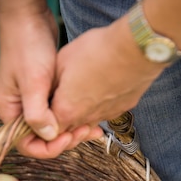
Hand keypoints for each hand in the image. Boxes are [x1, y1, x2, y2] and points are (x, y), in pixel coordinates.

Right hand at [0, 8, 85, 157]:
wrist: (30, 18)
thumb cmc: (27, 46)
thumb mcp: (32, 81)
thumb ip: (37, 113)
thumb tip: (49, 136)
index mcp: (10, 112)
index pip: (27, 145)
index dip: (49, 147)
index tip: (68, 137)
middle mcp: (20, 111)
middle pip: (43, 140)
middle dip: (65, 139)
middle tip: (86, 130)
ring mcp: (33, 103)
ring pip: (54, 128)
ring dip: (73, 130)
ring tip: (93, 126)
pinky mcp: (45, 95)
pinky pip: (60, 114)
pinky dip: (74, 118)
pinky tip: (90, 116)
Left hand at [50, 16, 164, 140]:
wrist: (133, 49)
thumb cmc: (95, 51)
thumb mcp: (61, 62)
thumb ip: (52, 84)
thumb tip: (49, 92)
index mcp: (67, 111)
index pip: (50, 130)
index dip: (46, 120)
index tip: (47, 106)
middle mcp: (86, 120)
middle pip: (70, 129)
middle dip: (64, 119)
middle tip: (61, 98)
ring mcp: (106, 116)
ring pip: (89, 121)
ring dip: (82, 112)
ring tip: (81, 90)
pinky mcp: (122, 109)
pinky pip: (106, 112)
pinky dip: (101, 104)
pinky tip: (101, 86)